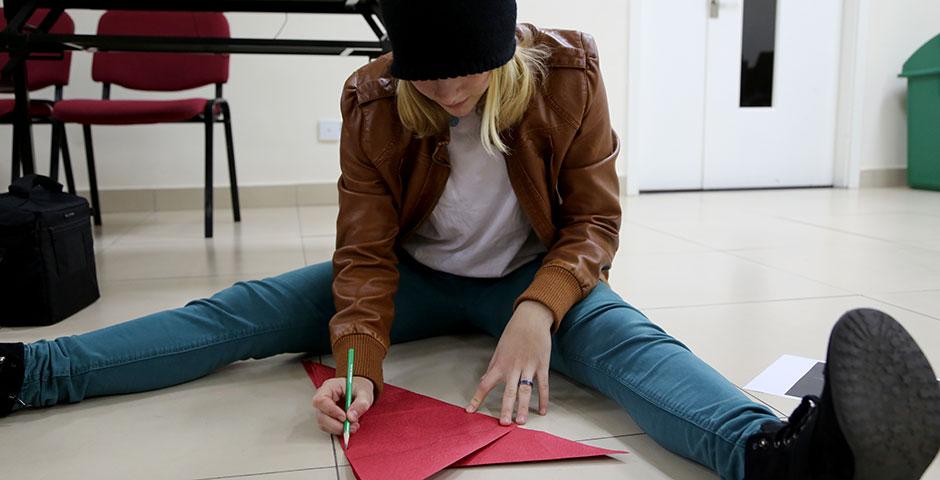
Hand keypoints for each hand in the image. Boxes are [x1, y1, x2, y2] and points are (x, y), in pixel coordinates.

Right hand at [313, 376, 374, 434]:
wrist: (360, 392)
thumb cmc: (360, 388)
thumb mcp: (364, 393)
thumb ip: (360, 404)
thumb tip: (351, 417)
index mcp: (329, 387)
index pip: (321, 400)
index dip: (331, 411)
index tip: (344, 417)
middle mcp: (323, 399)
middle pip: (321, 416)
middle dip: (336, 425)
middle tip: (351, 426)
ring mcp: (324, 410)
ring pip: (324, 425)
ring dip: (339, 429)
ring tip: (354, 426)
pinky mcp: (328, 419)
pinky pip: (329, 429)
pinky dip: (339, 430)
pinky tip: (350, 427)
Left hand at [466, 300, 552, 424]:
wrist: (531, 318)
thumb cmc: (513, 334)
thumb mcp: (499, 349)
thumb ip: (492, 367)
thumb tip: (484, 380)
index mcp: (500, 364)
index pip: (485, 384)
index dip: (477, 398)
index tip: (469, 411)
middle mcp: (513, 367)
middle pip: (508, 392)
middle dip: (505, 408)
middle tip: (503, 424)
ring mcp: (528, 367)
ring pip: (525, 391)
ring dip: (523, 407)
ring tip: (521, 421)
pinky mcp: (542, 365)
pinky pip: (543, 385)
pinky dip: (544, 398)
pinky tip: (542, 411)